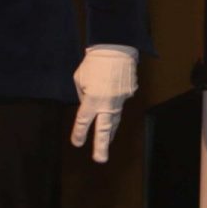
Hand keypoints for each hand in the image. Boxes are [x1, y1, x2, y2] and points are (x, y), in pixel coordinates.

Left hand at [71, 44, 138, 162]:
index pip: (83, 122)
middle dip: (101, 146)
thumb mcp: (80, 79)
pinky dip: (115, 103)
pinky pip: (120, 102)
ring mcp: (120, 99)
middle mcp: (107, 103)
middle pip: (103, 130)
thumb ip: (83, 96)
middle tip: (100, 160)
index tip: (77, 143)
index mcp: (91, 100)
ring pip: (114, 119)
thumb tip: (89, 105)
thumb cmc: (93, 62)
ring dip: (110, 132)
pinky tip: (112, 99)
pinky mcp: (129, 93)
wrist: (116, 47)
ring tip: (106, 143)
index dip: (79, 134)